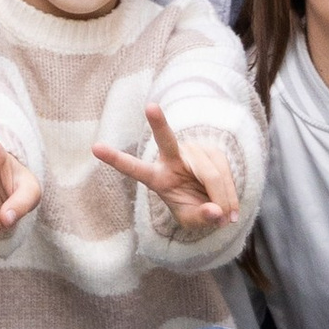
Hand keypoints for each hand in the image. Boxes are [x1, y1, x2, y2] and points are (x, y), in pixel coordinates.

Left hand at [94, 101, 239, 236]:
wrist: (212, 199)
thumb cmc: (193, 208)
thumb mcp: (191, 221)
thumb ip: (200, 218)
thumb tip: (216, 211)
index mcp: (156, 177)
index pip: (134, 168)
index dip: (115, 159)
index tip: (95, 147)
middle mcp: (171, 158)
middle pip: (165, 140)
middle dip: (157, 122)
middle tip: (150, 107)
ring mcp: (193, 151)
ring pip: (210, 173)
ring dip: (223, 198)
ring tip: (228, 218)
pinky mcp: (212, 150)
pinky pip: (225, 172)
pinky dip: (231, 193)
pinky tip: (233, 209)